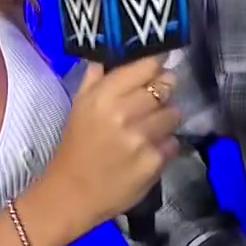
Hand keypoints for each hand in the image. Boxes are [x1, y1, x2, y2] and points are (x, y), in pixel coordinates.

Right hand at [40, 58, 179, 228]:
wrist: (72, 194)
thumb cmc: (75, 147)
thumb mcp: (79, 106)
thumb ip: (96, 78)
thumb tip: (111, 52)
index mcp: (104, 95)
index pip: (147, 65)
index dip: (157, 64)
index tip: (159, 66)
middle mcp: (124, 113)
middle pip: (166, 86)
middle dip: (163, 91)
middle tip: (153, 102)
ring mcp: (142, 138)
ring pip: (174, 113)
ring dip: (166, 119)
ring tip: (149, 129)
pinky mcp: (154, 161)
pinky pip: (173, 142)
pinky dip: (165, 146)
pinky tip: (148, 152)